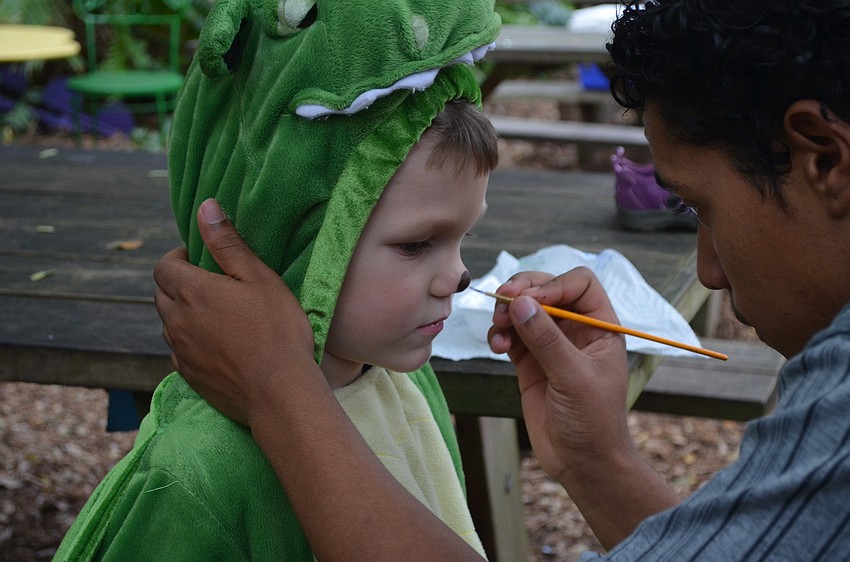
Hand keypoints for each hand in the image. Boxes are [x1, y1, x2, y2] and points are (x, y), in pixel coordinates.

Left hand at [153, 199, 316, 424]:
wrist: (278, 391)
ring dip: (182, 313)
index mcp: (192, 291)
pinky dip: (189, 341)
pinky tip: (217, 344)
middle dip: (176, 282)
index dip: (176, 257)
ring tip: (215, 314)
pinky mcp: (189, 376)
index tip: (197, 258)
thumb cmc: (276, 329)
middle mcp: (177, 321)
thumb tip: (205, 207)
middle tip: (208, 283)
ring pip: (168, 324)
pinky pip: (178, 351)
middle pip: (160, 294)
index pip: (163, 266)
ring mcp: (180, 351)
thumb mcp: (259, 278)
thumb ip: (228, 243)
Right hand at [487, 268, 632, 481]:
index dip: (554, 284)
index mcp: (600, 327)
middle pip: (547, 289)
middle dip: (524, 291)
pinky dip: (500, 334)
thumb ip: (546, 339)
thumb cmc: (593, 422)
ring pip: (525, 310)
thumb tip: (521, 303)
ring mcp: (551, 345)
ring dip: (507, 313)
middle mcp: (576, 330)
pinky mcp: (530, 362)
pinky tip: (498, 347)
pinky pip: (511, 335)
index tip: (532, 300)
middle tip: (503, 299)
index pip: (579, 284)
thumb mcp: (574, 378)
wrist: (582, 464)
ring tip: (498, 329)